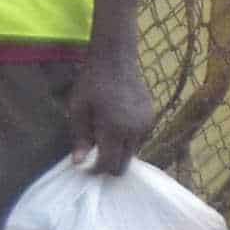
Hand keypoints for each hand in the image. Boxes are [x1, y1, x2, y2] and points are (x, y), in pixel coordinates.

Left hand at [66, 52, 158, 174]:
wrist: (115, 59)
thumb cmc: (91, 83)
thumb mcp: (78, 110)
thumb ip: (80, 138)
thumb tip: (79, 163)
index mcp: (115, 129)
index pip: (109, 164)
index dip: (96, 170)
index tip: (85, 166)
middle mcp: (135, 130)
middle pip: (124, 163)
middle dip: (109, 164)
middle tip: (95, 154)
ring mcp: (146, 123)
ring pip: (133, 152)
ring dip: (119, 151)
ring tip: (105, 135)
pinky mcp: (151, 116)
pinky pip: (139, 138)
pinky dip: (127, 139)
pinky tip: (116, 124)